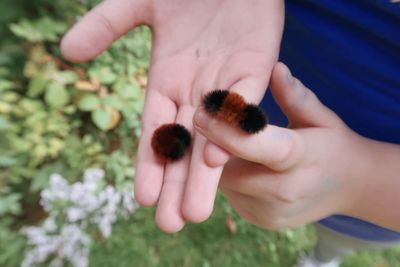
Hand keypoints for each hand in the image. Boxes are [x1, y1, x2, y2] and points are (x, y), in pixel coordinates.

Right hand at [61, 0, 284, 231]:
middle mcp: (196, 88)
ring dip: (205, 175)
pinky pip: (244, 102)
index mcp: (168, 78)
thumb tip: (67, 52)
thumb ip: (106, 25)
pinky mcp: (256, 64)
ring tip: (197, 212)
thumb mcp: (137, 4)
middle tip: (173, 225)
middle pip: (185, 145)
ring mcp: (227, 80)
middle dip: (178, 184)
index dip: (150, 163)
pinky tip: (218, 159)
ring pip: (216, 136)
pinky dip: (233, 129)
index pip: (157, 130)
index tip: (144, 198)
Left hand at [193, 62, 367, 228]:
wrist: (350, 187)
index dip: (228, 131)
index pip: (260, 146)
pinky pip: (232, 195)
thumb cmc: (332, 143)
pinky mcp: (260, 220)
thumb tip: (276, 69)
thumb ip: (297, 96)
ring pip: (227, 184)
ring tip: (223, 140)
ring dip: (220, 161)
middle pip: (232, 168)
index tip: (200, 114)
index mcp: (302, 159)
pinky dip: (229, 177)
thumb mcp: (321, 116)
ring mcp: (271, 211)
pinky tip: (236, 162)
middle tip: (204, 119)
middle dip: (215, 145)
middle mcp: (284, 192)